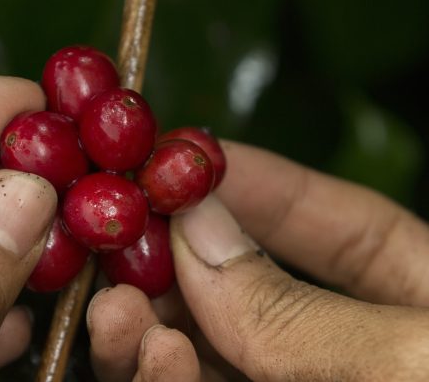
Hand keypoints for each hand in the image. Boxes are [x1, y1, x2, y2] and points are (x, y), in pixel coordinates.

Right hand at [87, 141, 428, 380]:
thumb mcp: (412, 356)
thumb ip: (302, 310)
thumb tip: (200, 232)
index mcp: (421, 308)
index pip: (341, 228)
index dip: (262, 185)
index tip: (190, 158)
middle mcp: (352, 351)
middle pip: (250, 292)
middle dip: (178, 264)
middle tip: (127, 241)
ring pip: (209, 351)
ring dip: (153, 326)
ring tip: (119, 308)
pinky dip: (166, 380)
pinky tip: (152, 356)